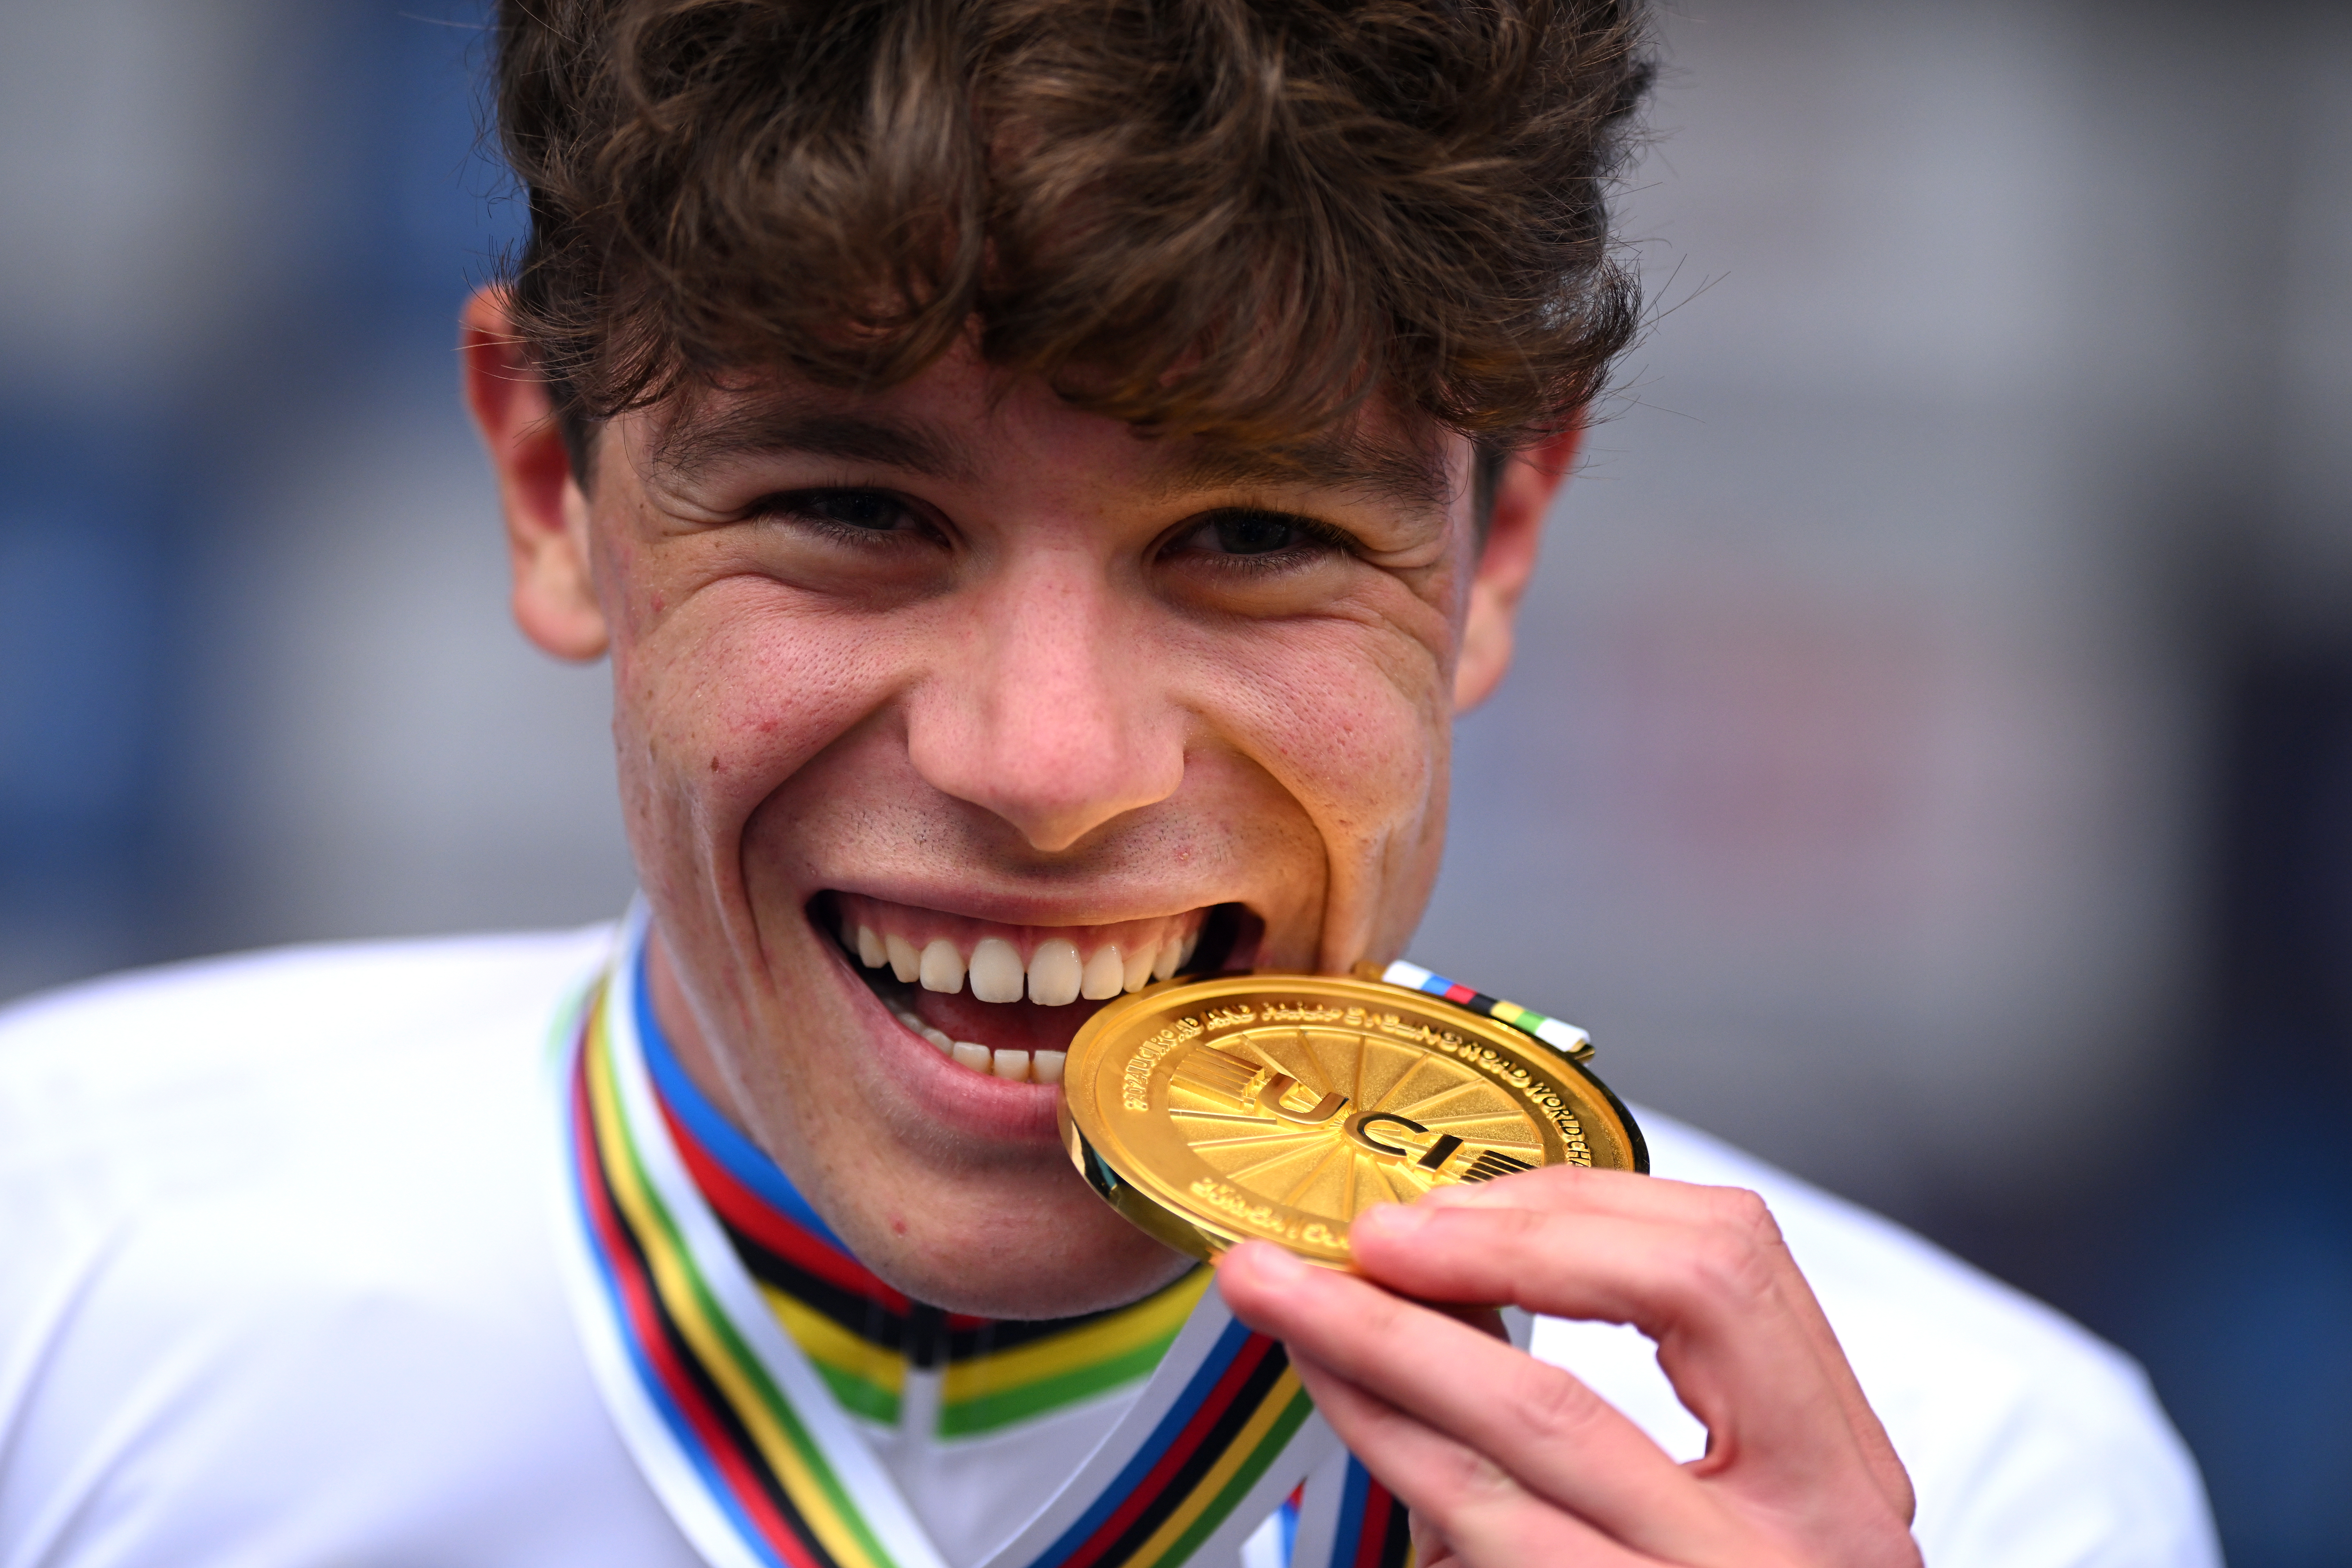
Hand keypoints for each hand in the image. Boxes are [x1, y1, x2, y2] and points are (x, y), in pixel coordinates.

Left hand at [1215, 1167, 1920, 1567]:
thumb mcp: (1721, 1492)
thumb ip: (1615, 1381)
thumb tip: (1454, 1259)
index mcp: (1837, 1480)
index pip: (1730, 1269)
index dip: (1574, 1212)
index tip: (1458, 1205)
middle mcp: (1796, 1541)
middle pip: (1641, 1325)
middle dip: (1482, 1253)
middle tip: (1364, 1233)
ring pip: (1533, 1422)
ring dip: (1382, 1339)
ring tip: (1287, 1290)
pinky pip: (1479, 1522)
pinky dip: (1391, 1435)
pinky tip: (1337, 1391)